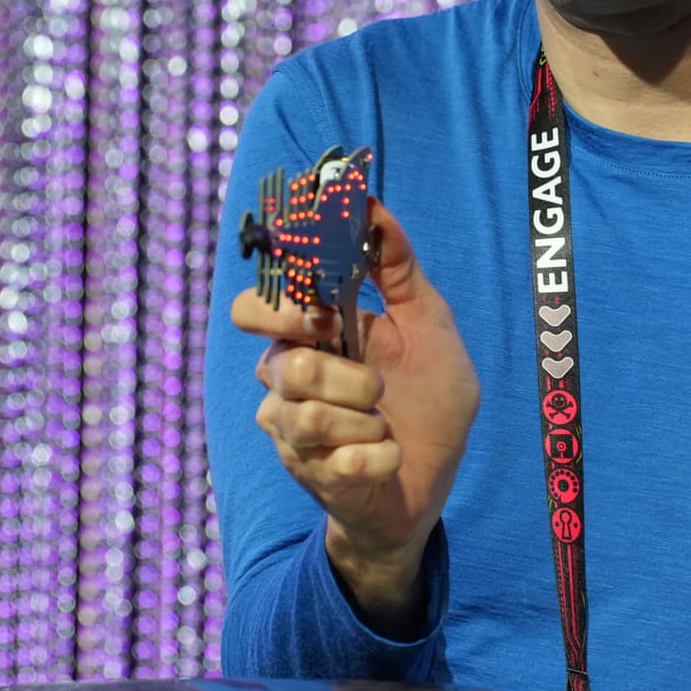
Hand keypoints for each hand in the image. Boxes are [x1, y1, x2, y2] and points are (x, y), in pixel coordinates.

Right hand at [231, 199, 480, 627]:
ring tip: (385, 420)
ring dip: (364, 415)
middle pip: (272, 360)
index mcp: (314, 337)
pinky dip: (380, 454)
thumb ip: (398, 269)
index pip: (258, 306)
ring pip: (303, 412)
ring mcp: (294, 431)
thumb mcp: (430, 325)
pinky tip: (389, 455)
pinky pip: (339, 458)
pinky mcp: (313, 476)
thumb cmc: (428, 402)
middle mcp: (291, 380)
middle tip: (366, 374)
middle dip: (327, 366)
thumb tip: (371, 205)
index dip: (278, 302)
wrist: (432, 485)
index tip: (320, 304)